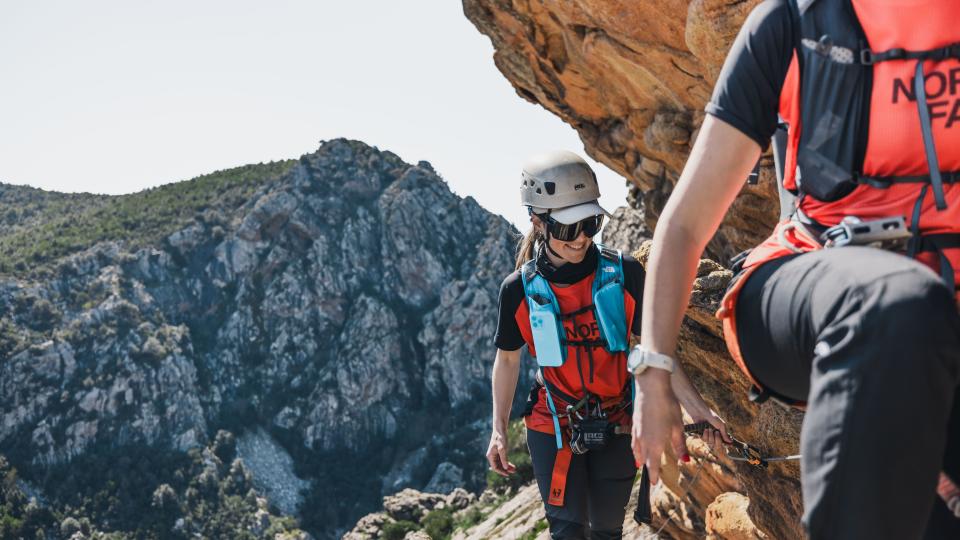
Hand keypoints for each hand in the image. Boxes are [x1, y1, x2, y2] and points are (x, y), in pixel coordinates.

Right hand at [486, 429, 515, 476]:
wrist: (500, 429)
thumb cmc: (500, 438)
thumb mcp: (503, 448)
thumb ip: (504, 458)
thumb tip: (505, 468)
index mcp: (490, 456)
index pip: (495, 467)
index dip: (501, 472)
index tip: (508, 474)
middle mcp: (491, 456)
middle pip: (498, 466)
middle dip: (506, 469)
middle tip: (514, 471)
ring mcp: (495, 454)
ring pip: (501, 463)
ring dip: (507, 467)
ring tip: (515, 469)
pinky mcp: (498, 452)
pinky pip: (502, 460)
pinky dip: (507, 462)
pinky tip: (512, 465)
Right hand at [631, 369, 683, 485]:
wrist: (652, 388)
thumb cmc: (667, 405)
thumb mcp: (678, 427)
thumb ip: (679, 445)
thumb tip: (685, 460)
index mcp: (655, 444)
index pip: (652, 466)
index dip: (653, 476)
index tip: (654, 484)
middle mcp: (644, 440)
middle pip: (643, 460)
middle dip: (647, 469)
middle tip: (651, 477)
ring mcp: (637, 432)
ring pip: (636, 451)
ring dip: (639, 459)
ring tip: (640, 464)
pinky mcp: (635, 423)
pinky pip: (634, 441)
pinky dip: (635, 448)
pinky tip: (638, 446)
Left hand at [692, 411, 731, 455]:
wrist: (701, 412)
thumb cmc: (712, 416)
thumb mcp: (721, 425)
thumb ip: (725, 434)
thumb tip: (730, 442)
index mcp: (720, 433)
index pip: (724, 442)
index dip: (725, 444)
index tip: (728, 445)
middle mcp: (714, 435)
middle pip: (717, 445)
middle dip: (717, 439)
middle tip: (716, 432)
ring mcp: (708, 436)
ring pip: (710, 443)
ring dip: (710, 436)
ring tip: (709, 428)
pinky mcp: (701, 435)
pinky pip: (704, 440)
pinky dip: (705, 435)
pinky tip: (705, 429)